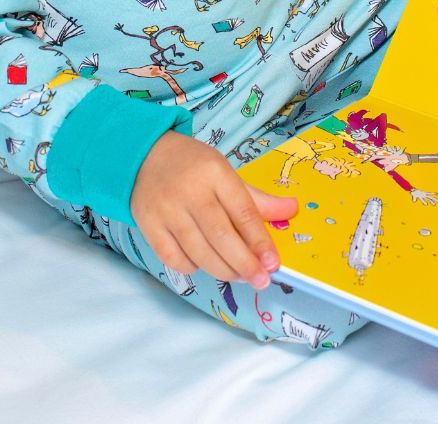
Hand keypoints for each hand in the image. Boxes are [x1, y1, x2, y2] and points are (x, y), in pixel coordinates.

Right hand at [130, 130, 297, 289]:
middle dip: (244, 263)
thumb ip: (257, 199)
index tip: (273, 263)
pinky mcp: (148, 225)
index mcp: (215, 172)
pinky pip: (174, 258)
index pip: (242, 211)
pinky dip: (193, 267)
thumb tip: (292, 210)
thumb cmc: (193, 166)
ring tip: (239, 276)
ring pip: (199, 252)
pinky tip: (205, 263)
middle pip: (221, 236)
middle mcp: (190, 191)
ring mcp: (166, 210)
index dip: (259, 240)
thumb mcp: (226, 173)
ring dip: (224, 270)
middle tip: (261, 281)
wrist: (145, 156)